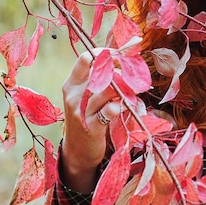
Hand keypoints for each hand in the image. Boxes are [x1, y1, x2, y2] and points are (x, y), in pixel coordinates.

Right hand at [60, 49, 121, 192]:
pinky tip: (124, 106)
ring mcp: (81, 111)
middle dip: (120, 71)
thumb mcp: (86, 97)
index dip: (105, 54)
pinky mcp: (91, 126)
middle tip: (133, 75)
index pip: (85, 58)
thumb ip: (98, 81)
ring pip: (107, 89)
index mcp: (71, 84)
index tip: (121, 56)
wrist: (78, 151)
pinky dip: (121, 105)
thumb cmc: (87, 119)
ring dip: (125, 88)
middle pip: (100, 72)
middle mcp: (74, 95)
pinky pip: (110, 110)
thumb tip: (121, 63)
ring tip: (133, 91)